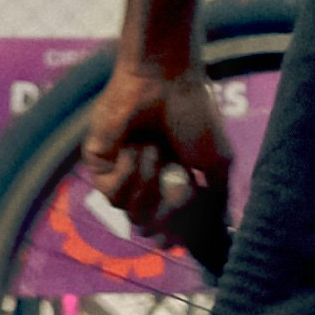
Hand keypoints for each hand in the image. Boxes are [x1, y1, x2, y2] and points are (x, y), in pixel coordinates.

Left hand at [82, 58, 232, 263]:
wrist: (165, 81)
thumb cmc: (194, 115)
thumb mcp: (217, 164)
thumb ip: (217, 201)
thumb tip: (216, 233)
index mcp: (170, 184)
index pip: (166, 229)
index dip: (173, 233)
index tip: (178, 233)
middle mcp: (144, 182)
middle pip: (149, 226)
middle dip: (168, 204)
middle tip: (178, 175)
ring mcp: (119, 174)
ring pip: (129, 210)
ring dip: (149, 178)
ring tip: (155, 147)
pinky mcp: (96, 164)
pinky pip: (110, 191)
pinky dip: (129, 170)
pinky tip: (134, 146)